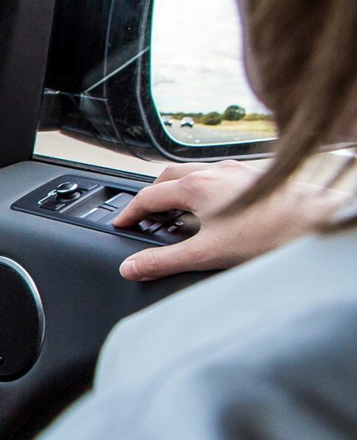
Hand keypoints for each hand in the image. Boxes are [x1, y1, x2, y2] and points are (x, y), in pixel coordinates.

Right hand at [111, 159, 347, 280]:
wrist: (317, 223)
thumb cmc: (270, 234)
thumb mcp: (206, 255)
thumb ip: (163, 262)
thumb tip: (132, 268)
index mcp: (195, 186)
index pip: (148, 195)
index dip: (130, 212)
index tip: (123, 223)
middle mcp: (214, 172)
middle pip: (168, 177)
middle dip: (152, 195)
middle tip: (146, 216)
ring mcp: (237, 171)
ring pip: (195, 174)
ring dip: (179, 190)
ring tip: (179, 213)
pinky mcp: (256, 177)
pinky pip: (219, 177)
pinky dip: (206, 189)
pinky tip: (217, 210)